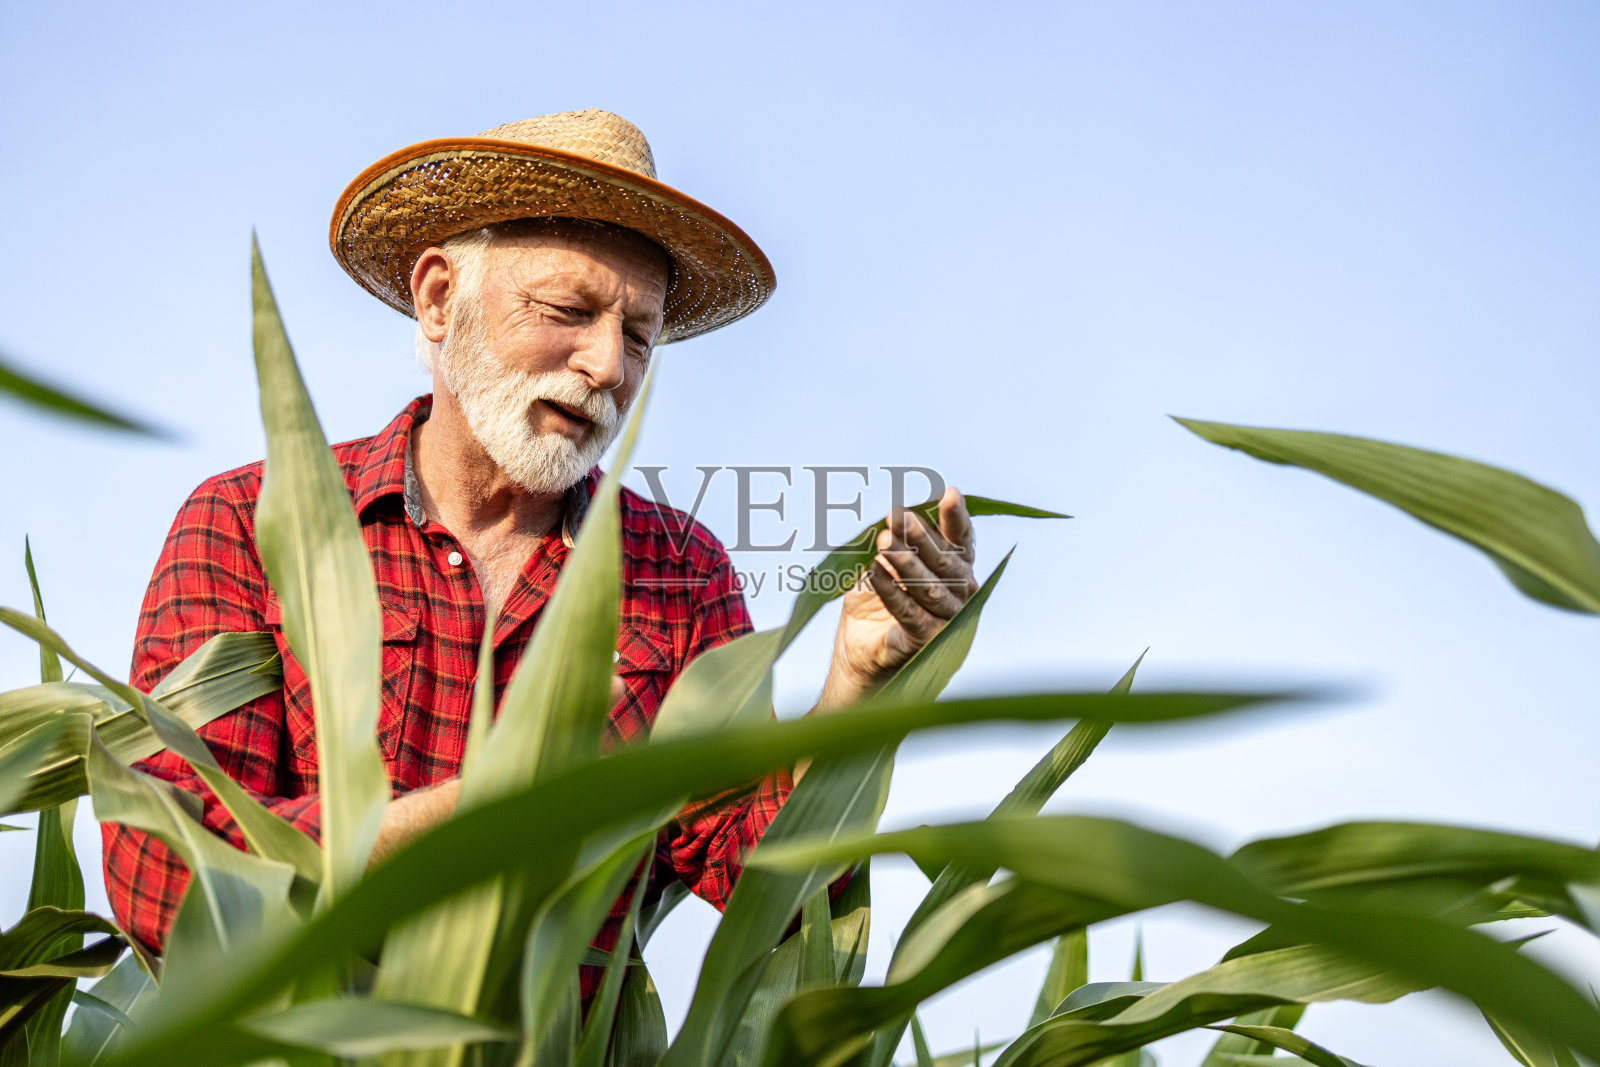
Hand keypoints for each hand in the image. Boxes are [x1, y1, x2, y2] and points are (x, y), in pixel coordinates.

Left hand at [817, 487, 976, 710]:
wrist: (858, 649)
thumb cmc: (875, 599)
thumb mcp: (882, 562)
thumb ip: (894, 539)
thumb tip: (894, 513)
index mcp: (956, 570)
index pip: (961, 541)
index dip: (956, 518)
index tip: (950, 494)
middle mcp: (960, 595)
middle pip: (945, 562)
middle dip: (921, 538)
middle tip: (898, 516)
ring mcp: (947, 620)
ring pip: (929, 587)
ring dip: (905, 562)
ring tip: (883, 542)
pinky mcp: (927, 642)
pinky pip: (909, 612)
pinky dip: (892, 591)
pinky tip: (875, 572)